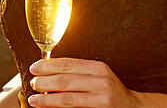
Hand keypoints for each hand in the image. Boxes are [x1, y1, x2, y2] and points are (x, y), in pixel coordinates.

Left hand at [27, 57, 141, 107]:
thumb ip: (77, 73)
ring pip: (67, 99)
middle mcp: (101, 81)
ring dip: (47, 99)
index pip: (67, 64)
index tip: (34, 68)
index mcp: (98, 68)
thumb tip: (47, 73)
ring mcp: (102, 99)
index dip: (47, 66)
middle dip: (44, 82)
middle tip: (33, 84)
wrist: (133, 107)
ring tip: (34, 100)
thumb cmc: (109, 91)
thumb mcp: (97, 76)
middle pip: (64, 81)